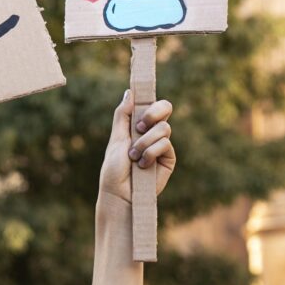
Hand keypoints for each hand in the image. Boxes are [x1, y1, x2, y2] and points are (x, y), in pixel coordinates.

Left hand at [99, 90, 175, 204]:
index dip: (150, 99)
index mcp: (139, 125)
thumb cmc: (114, 167)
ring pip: (163, 128)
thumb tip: (129, 92)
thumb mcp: (116, 138)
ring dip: (144, 142)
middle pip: (165, 107)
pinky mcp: (169, 158)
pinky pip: (165, 143)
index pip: (151, 104)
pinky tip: (143, 164)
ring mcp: (162, 144)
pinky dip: (151, 152)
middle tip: (139, 127)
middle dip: (152, 114)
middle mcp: (153, 132)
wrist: (120, 192)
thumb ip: (122, 115)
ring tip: (134, 156)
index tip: (139, 100)